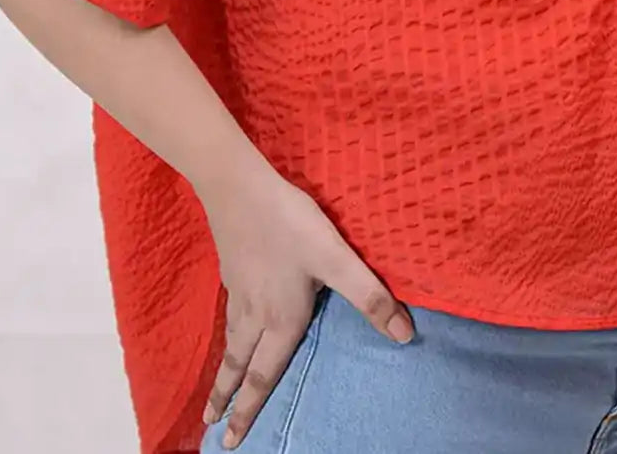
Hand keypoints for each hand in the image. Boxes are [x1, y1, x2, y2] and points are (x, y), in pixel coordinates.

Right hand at [199, 156, 413, 448]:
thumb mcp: (336, 259)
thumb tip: (405, 338)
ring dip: (223, 370)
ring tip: (216, 388)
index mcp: (281, 319)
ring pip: (231, 341)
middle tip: (211, 427)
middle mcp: (256, 314)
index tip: (231, 441)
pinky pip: (228, 317)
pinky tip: (231, 325)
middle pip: (238, 365)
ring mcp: (239, 292)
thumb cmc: (290, 225)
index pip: (263, 376)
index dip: (249, 409)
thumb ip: (369, 296)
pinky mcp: (231, 270)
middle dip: (226, 398)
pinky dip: (226, 336)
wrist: (239, 188)